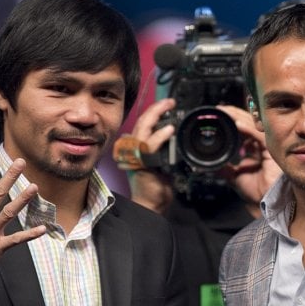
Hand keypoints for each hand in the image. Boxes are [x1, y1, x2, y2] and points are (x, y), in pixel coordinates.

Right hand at [125, 98, 175, 213]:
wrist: (152, 204)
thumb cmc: (156, 185)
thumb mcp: (162, 161)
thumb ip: (163, 147)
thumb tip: (171, 132)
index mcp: (136, 146)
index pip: (144, 123)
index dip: (154, 111)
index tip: (168, 104)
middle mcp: (132, 149)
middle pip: (142, 122)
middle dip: (156, 108)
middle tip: (170, 101)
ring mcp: (135, 156)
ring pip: (143, 129)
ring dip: (156, 116)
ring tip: (169, 107)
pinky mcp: (141, 164)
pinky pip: (149, 147)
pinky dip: (159, 136)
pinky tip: (169, 129)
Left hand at [217, 105, 280, 210]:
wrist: (265, 202)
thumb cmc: (256, 191)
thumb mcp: (234, 177)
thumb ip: (224, 168)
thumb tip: (208, 165)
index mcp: (255, 148)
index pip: (245, 128)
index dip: (233, 120)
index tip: (220, 115)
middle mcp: (262, 145)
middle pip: (249, 123)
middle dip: (234, 114)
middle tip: (220, 109)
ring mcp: (268, 146)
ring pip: (254, 125)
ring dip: (239, 117)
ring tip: (226, 112)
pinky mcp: (272, 151)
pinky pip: (260, 136)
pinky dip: (248, 129)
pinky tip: (238, 125)